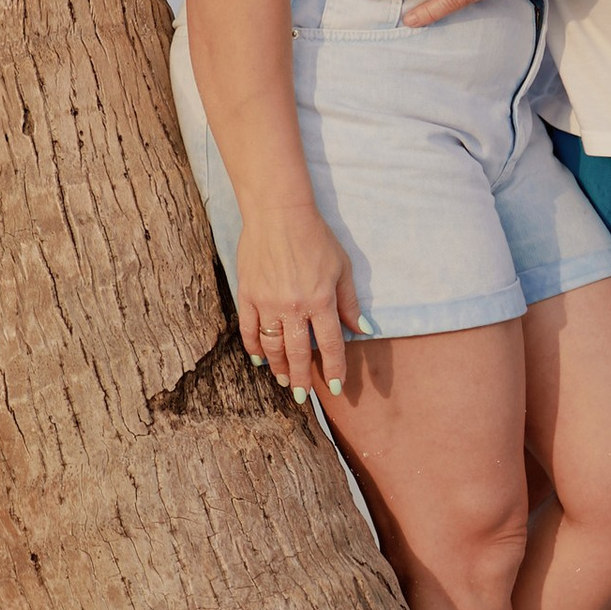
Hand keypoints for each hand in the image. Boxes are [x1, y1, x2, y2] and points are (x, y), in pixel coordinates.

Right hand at [235, 203, 362, 400]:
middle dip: (302, 379)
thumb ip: (350, 302)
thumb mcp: (341, 267)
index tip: (336, 387)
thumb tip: (363, 330)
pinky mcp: (247, 294)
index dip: (335, 369)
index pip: (331, 345)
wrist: (278, 213)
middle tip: (302, 396)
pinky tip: (260, 359)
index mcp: (320, 301)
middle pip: (299, 353)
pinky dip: (254, 347)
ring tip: (283, 380)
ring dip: (279, 367)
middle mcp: (293, 307)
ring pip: (272, 346)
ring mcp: (267, 303)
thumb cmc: (315, 237)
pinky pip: (249, 330)